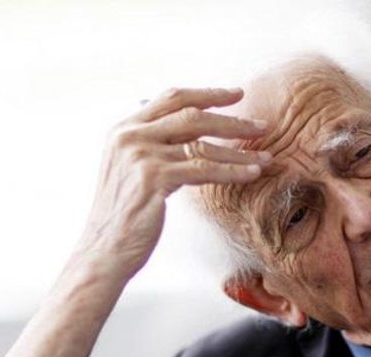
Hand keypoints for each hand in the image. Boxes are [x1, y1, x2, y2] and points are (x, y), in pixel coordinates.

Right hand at [75, 87, 268, 282]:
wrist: (104, 249)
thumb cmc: (123, 216)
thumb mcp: (130, 170)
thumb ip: (152, 147)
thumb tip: (187, 136)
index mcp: (123, 129)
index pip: (171, 99)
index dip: (207, 94)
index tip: (235, 93)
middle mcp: (130, 136)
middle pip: (191, 116)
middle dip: (231, 119)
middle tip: (260, 125)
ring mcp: (141, 156)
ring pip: (202, 145)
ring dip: (239, 151)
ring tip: (265, 156)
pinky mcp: (154, 179)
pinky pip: (204, 170)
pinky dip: (232, 171)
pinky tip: (252, 173)